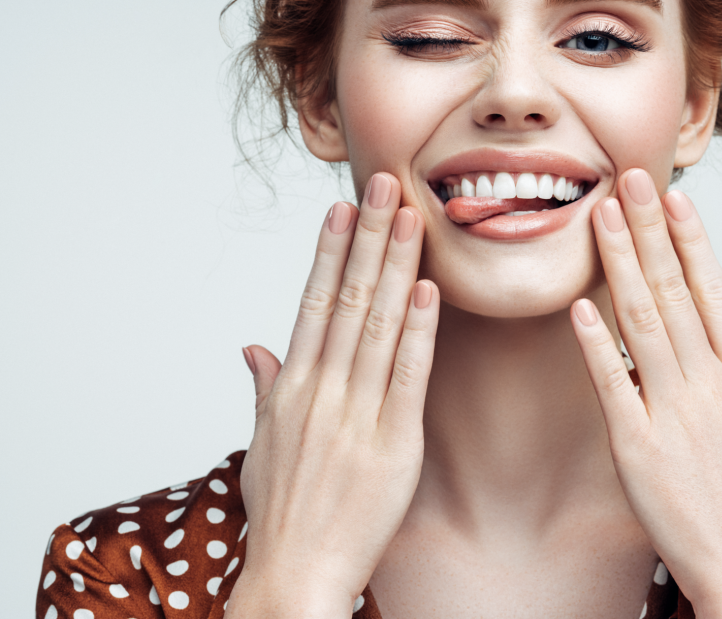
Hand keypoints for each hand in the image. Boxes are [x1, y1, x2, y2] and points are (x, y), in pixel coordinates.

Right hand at [226, 173, 438, 618]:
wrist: (295, 574)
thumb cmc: (280, 512)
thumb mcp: (260, 444)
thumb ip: (263, 389)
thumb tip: (254, 345)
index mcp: (291, 388)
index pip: (313, 302)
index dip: (331, 251)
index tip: (344, 208)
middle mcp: (320, 391)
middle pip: (349, 299)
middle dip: (369, 239)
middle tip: (386, 187)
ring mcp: (355, 414)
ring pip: (379, 325)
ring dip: (397, 267)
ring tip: (412, 218)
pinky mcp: (393, 443)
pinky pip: (408, 376)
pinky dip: (419, 332)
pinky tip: (428, 291)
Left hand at [570, 168, 721, 618]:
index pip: (716, 293)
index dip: (693, 241)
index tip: (675, 199)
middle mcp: (712, 387)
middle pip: (675, 293)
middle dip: (648, 230)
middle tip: (627, 180)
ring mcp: (674, 414)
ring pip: (643, 323)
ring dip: (620, 264)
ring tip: (600, 216)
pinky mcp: (637, 448)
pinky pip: (612, 384)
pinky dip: (595, 343)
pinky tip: (580, 303)